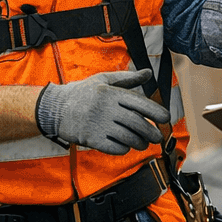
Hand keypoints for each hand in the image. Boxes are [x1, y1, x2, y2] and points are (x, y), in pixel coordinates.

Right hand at [36, 70, 169, 154]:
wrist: (55, 108)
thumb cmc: (82, 93)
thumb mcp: (103, 79)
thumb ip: (127, 78)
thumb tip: (148, 73)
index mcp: (111, 93)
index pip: (140, 103)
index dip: (156, 112)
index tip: (166, 119)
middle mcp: (107, 108)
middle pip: (137, 123)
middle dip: (152, 132)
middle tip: (157, 137)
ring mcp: (99, 125)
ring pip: (128, 138)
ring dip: (140, 143)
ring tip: (143, 143)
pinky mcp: (92, 139)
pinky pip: (115, 148)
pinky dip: (124, 149)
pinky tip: (126, 146)